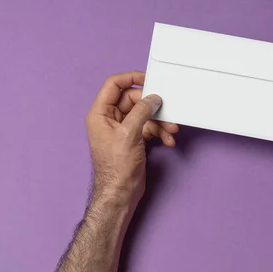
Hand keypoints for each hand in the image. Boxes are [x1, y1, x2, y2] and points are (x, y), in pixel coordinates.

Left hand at [85, 71, 178, 206]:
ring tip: (171, 130)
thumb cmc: (117, 167)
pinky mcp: (133, 139)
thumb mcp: (129, 134)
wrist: (120, 193)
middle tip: (167, 110)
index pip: (114, 85)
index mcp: (100, 113)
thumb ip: (141, 112)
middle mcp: (109, 118)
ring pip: (143, 115)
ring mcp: (122, 129)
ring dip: (159, 121)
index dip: (132, 78)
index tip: (150, 79)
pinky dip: (159, 132)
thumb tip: (152, 98)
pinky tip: (167, 140)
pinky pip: (148, 127)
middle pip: (134, 100)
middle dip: (152, 106)